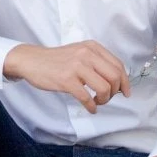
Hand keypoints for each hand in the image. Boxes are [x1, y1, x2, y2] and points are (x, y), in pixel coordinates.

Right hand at [3, 41, 130, 112]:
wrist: (32, 60)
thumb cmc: (57, 60)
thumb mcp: (79, 53)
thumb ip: (96, 62)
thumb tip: (115, 81)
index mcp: (93, 47)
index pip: (118, 65)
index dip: (125, 82)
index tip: (125, 92)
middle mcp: (87, 54)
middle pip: (114, 77)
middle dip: (115, 92)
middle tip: (108, 98)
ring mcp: (77, 67)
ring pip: (103, 88)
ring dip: (104, 100)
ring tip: (97, 102)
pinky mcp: (67, 80)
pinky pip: (86, 98)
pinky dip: (91, 107)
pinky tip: (90, 108)